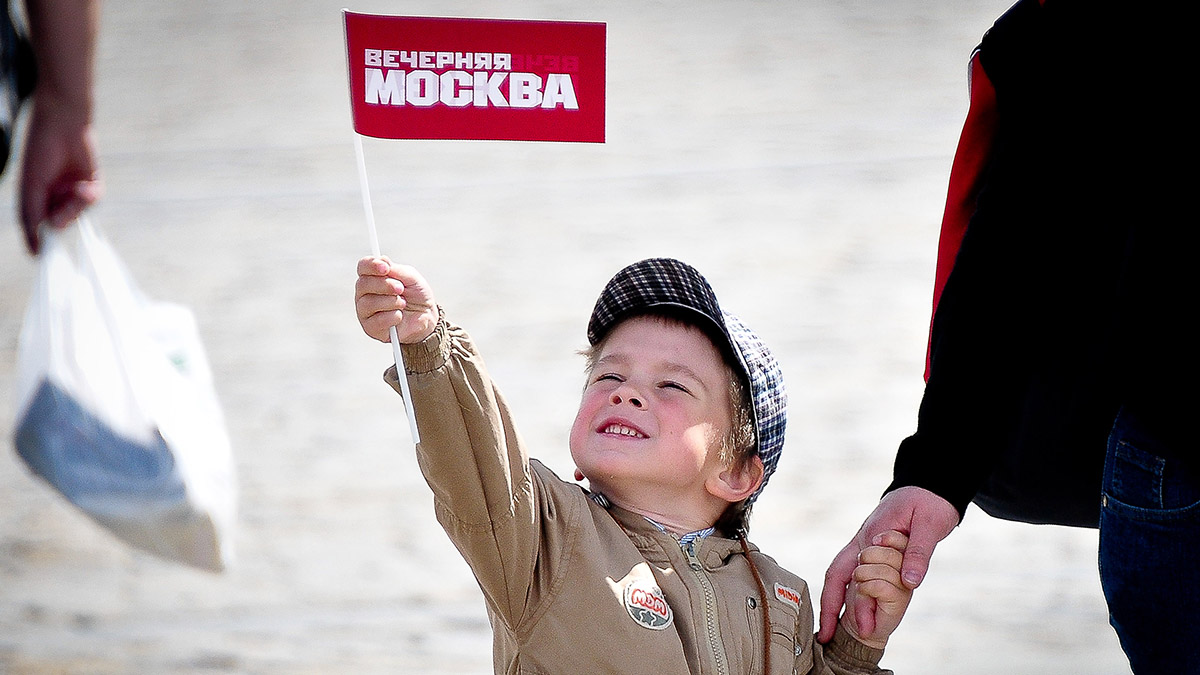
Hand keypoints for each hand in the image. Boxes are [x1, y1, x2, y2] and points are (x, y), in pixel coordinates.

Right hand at [18, 94, 101, 254]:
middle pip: (60, 223)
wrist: (64, 124)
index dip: (43, 241)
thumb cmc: (41, 151)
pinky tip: (83, 186)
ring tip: (74, 190)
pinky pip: (93, 201)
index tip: (44, 255)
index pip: (40, 228)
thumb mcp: (32, 186)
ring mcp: (74, 192)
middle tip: (59, 210)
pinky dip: (88, 197)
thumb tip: (35, 247)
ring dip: (76, 207)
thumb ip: (32, 215)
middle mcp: (55, 198)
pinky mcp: (92, 184)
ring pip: (78, 214)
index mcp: (36, 198)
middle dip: (61, 218)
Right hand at [355, 256, 438, 343]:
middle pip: (363, 284)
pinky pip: (377, 321)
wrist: (427, 316)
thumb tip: (382, 259)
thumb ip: (397, 270)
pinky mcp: (370, 328)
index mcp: (372, 276)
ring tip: (403, 303)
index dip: (371, 265)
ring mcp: (365, 311)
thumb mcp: (411, 278)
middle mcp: (364, 293)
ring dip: (391, 302)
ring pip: (368, 303)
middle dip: (385, 285)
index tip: (386, 268)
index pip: (363, 266)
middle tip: (401, 288)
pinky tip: (400, 316)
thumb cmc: (416, 295)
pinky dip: (393, 317)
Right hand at [818, 486, 956, 642]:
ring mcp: (862, 543)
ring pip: (840, 575)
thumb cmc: (928, 502)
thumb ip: (918, 553)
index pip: (855, 575)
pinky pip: (851, 571)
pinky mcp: (869, 546)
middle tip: (825, 636)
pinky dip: (845, 591)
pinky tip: (846, 607)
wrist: (927, 484)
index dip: (855, 605)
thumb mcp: (929, 526)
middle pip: (836, 576)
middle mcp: (861, 540)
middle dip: (829, 607)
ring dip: (834, 601)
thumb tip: (910, 582)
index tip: (862, 630)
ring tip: (829, 629)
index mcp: (872, 535)